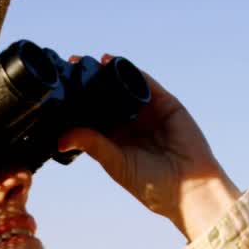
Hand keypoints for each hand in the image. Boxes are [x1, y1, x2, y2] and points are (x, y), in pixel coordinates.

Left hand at [58, 59, 240, 240]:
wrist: (190, 187)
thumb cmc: (152, 184)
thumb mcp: (116, 163)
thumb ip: (93, 146)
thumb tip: (61, 139)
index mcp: (114, 140)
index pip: (91, 116)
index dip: (76, 102)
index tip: (58, 89)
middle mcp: (129, 124)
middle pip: (105, 97)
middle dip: (88, 82)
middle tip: (70, 66)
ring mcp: (148, 112)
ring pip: (123, 87)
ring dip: (106, 72)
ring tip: (86, 61)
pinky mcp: (166, 104)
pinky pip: (145, 83)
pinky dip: (130, 71)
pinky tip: (113, 62)